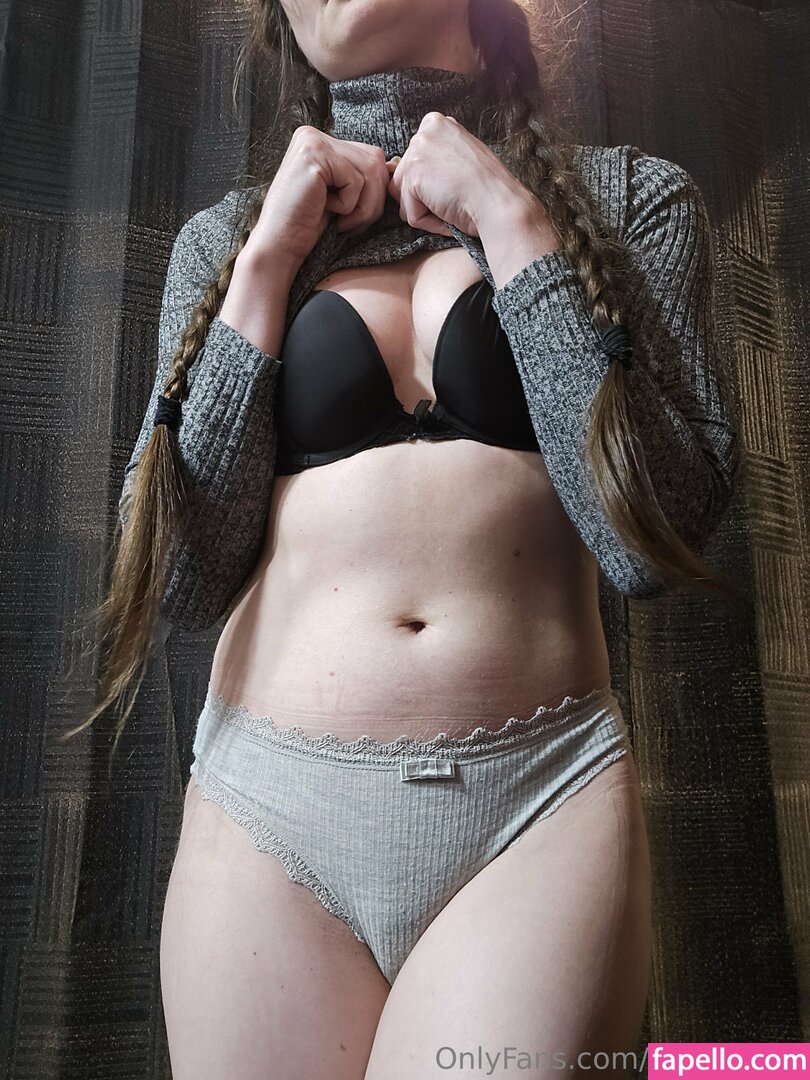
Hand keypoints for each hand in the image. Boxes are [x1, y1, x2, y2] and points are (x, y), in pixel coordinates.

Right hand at [243, 126, 391, 270]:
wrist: (279, 246)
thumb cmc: (309, 226)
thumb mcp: (342, 194)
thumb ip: (362, 175)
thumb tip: (397, 164)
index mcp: (319, 140)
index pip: (370, 156)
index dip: (373, 192)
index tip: (352, 215)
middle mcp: (313, 134)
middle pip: (375, 160)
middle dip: (372, 200)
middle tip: (350, 222)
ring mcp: (312, 142)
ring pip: (370, 170)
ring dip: (363, 206)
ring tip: (340, 220)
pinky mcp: (313, 156)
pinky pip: (356, 181)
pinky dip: (349, 205)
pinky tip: (326, 211)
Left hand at [386, 111, 543, 237]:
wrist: (498, 203)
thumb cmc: (487, 188)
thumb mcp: (459, 159)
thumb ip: (433, 160)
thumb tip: (398, 169)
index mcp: (437, 123)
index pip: (415, 161)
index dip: (432, 184)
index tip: (455, 185)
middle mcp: (425, 131)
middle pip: (404, 178)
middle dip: (425, 197)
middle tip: (454, 197)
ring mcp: (417, 151)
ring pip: (404, 197)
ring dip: (426, 211)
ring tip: (451, 205)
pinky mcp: (413, 175)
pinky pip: (410, 213)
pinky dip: (428, 222)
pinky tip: (448, 213)